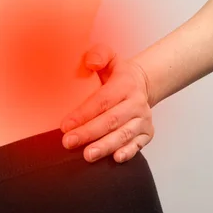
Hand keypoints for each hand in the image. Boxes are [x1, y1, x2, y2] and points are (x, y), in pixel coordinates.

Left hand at [60, 44, 153, 162]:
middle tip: (69, 142)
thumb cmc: (117, 74)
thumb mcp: (108, 56)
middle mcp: (136, 102)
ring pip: (123, 134)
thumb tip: (90, 63)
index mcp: (125, 84)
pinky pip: (138, 144)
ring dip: (105, 146)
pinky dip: (128, 152)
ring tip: (88, 155)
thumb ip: (98, 54)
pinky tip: (115, 158)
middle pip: (111, 120)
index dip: (83, 114)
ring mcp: (143, 119)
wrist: (141, 84)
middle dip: (89, 133)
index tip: (65, 126)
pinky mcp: (147, 132)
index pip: (102, 101)